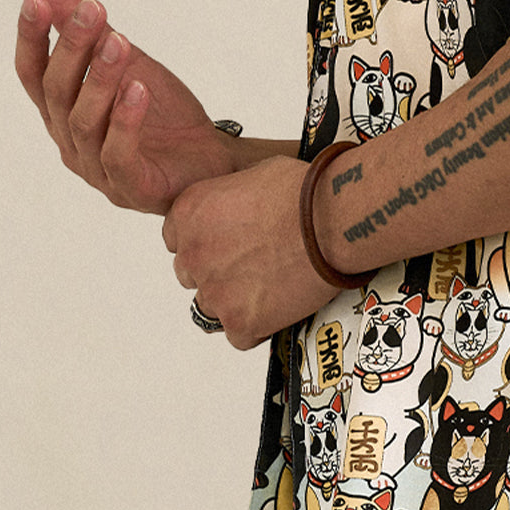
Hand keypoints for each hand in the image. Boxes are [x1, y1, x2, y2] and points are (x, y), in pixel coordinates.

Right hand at [15, 0, 238, 213]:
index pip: (34, 74)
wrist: (212, 164)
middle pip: (57, 92)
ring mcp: (96, 169)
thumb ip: (95, 33)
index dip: (31, 37)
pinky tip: (137, 88)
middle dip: (73, 47)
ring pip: (84, 121)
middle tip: (93, 8)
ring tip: (118, 42)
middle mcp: (70, 142)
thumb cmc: (165, 119)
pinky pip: (117, 154)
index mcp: (64, 114)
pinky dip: (125, 120)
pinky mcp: (129, 187)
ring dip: (99, 78)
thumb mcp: (131, 65)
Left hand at [163, 157, 341, 348]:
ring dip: (236, 301)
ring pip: (213, 307)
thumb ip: (233, 198)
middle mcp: (193, 254)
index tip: (225, 245)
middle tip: (254, 266)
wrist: (332, 221)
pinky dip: (259, 326)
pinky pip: (240, 335)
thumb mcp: (255, 174)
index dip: (205, 243)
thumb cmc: (302, 194)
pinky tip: (281, 305)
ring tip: (271, 287)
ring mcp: (214, 291)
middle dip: (220, 272)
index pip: (177, 239)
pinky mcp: (239, 321)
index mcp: (190, 213)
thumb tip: (244, 206)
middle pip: (193, 275)